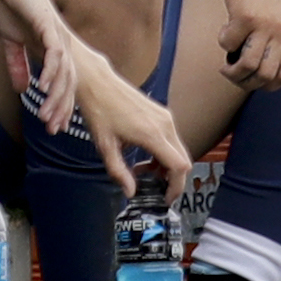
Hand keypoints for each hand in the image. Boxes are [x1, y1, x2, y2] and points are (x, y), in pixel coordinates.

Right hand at [0, 0, 79, 135]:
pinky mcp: (49, 25)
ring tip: (46, 115)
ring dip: (57, 96)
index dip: (60, 106)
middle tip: (52, 129)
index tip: (53, 127)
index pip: (64, 84)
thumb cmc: (10, 5)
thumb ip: (17, 65)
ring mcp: (58, 34)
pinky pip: (55, 53)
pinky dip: (51, 71)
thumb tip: (21, 89)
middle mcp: (61, 44)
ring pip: (64, 73)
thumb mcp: (11, 41)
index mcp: (53, 49)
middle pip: (69, 84)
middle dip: (62, 108)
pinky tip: (44, 87)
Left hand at [68, 44, 191, 198]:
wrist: (97, 82)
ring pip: (178, 150)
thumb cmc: (99, 110)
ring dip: (166, 166)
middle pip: (183, 160)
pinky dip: (164, 153)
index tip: (166, 198)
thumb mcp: (105, 146)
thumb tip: (130, 192)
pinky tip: (144, 156)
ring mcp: (165, 117)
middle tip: (156, 190)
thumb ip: (119, 172)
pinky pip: (172, 139)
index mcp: (152, 134)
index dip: (176, 186)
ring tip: (143, 171)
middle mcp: (164, 124)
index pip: (179, 166)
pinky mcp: (162, 113)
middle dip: (173, 179)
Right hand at [217, 0, 280, 90]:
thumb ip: (271, 41)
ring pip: (249, 66)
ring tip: (224, 66)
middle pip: (265, 76)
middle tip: (232, 74)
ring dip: (232, 72)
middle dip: (245, 83)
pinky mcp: (245, 17)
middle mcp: (280, 33)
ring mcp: (264, 26)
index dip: (266, 85)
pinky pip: (229, 44)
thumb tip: (253, 69)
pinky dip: (223, 43)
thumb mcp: (275, 18)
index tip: (251, 79)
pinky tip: (224, 29)